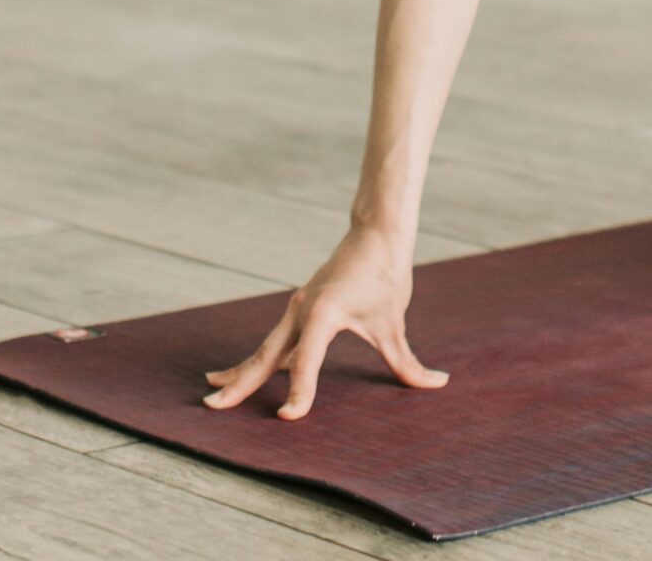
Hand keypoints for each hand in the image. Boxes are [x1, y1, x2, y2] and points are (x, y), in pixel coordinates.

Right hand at [201, 225, 447, 420]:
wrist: (377, 233)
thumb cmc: (386, 275)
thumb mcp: (395, 323)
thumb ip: (409, 363)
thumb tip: (439, 384)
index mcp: (323, 313)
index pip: (307, 362)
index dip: (300, 392)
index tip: (288, 418)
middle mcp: (303, 311)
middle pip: (266, 354)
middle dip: (241, 382)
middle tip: (213, 407)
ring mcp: (299, 309)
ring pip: (265, 347)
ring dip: (241, 370)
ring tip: (215, 390)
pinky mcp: (302, 309)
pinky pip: (275, 340)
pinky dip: (258, 358)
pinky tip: (243, 373)